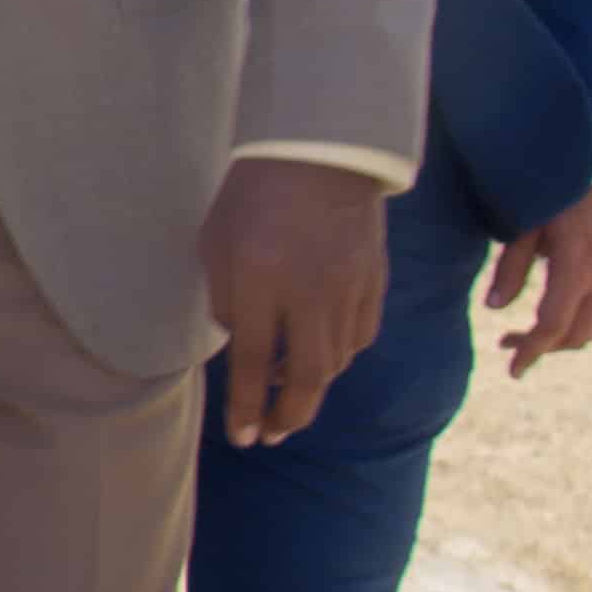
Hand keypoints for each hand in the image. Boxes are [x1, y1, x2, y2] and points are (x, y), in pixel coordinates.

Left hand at [203, 155, 387, 443]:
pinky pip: (359, 336)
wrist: (319, 154)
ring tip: (288, 396)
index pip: (254, 363)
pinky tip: (320, 356)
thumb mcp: (217, 245)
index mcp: (262, 281)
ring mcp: (349, 290)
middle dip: (289, 416)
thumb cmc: (252, 197)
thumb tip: (243, 350)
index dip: (247, 407)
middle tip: (272, 435)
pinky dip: (339, 356)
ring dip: (312, 387)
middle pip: (309, 377)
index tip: (243, 438)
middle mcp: (311, 293)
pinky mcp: (375, 283)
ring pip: (337, 361)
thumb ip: (226, 301)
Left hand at [491, 180, 591, 375]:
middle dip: (541, 347)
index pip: (551, 328)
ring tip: (536, 333)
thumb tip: (494, 308)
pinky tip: (570, 317)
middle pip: (575, 336)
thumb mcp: (527, 226)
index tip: (512, 370)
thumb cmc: (561, 191)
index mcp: (577, 271)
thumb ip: (511, 268)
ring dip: (567, 339)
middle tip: (508, 343)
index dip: (530, 352)